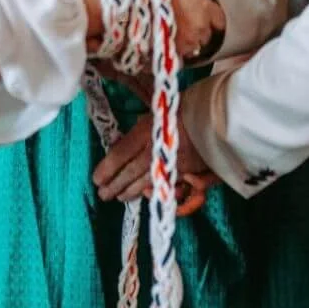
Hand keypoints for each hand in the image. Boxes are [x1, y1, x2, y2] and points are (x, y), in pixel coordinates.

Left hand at [93, 113, 211, 210]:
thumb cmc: (182, 110)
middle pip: (128, 173)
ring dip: (128, 192)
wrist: (213, 118)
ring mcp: (167, 164)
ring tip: (118, 197)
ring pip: (142, 183)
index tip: (96, 179)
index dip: (105, 169)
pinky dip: (150, 192)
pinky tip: (143, 196)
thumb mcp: (154, 114)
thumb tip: (122, 145)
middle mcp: (152, 151)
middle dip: (114, 185)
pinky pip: (161, 186)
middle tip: (103, 194)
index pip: (119, 154)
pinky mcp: (181, 173)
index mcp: (144, 132)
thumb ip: (138, 131)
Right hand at [163, 0, 223, 60]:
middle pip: (206, 35)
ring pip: (191, 47)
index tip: (202, 12)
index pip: (219, 20)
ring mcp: (184, 45)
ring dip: (185, 40)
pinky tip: (162, 39)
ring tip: (171, 30)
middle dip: (198, 29)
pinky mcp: (167, 54)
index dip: (211, 16)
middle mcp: (199, 31)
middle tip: (183, 19)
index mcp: (206, 10)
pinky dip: (171, 49)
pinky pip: (176, 56)